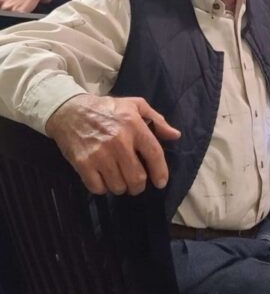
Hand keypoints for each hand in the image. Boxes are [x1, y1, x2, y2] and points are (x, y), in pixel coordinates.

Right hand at [45, 94, 181, 195]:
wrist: (70, 110)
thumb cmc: (106, 108)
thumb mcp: (134, 105)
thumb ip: (157, 120)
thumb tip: (175, 135)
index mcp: (134, 126)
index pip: (154, 154)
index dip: (160, 171)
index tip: (161, 182)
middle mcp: (119, 141)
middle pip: (137, 177)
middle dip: (139, 185)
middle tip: (136, 183)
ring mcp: (100, 154)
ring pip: (118, 186)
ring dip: (121, 187)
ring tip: (119, 180)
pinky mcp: (83, 163)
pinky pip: (98, 188)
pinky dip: (103, 188)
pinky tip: (103, 180)